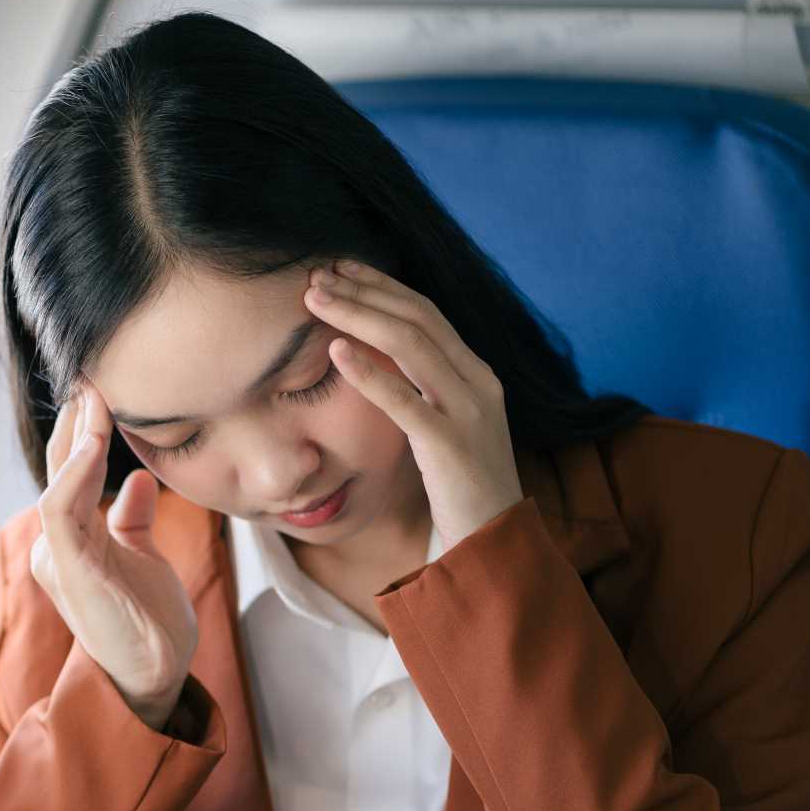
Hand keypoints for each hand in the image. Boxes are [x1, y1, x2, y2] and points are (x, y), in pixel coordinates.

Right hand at [29, 382, 198, 729]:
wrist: (152, 679)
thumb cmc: (146, 624)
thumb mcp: (142, 557)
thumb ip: (132, 519)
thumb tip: (142, 479)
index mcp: (69, 540)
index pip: (71, 472)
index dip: (83, 429)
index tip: (103, 389)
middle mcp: (54, 545)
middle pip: (61, 468)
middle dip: (76, 420)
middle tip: (94, 376)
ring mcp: (58, 558)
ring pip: (59, 482)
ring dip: (77, 437)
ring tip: (95, 399)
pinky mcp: (72, 571)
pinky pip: (63, 513)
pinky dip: (75, 476)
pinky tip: (95, 445)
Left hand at [306, 259, 524, 550]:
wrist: (492, 542)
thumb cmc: (458, 486)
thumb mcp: (442, 425)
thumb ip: (421, 389)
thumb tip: (372, 355)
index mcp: (476, 373)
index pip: (427, 313)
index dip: (382, 286)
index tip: (340, 268)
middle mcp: (478, 383)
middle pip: (418, 319)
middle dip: (365, 291)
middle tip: (317, 273)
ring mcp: (469, 412)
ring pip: (412, 347)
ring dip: (359, 316)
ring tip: (316, 300)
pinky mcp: (451, 447)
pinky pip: (406, 402)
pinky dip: (369, 373)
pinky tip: (336, 352)